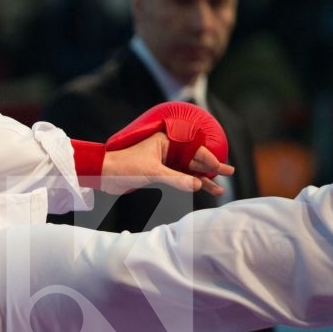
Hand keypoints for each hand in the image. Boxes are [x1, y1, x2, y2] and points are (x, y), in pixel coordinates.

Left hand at [89, 101, 234, 196]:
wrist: (102, 174)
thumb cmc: (123, 167)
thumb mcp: (151, 173)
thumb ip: (175, 179)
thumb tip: (196, 185)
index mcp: (165, 140)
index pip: (193, 149)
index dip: (209, 159)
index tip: (222, 168)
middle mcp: (167, 149)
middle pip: (193, 159)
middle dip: (210, 168)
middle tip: (229, 173)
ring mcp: (163, 161)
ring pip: (187, 170)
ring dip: (201, 180)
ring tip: (218, 190)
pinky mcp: (158, 172)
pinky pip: (178, 178)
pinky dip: (189, 184)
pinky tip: (200, 190)